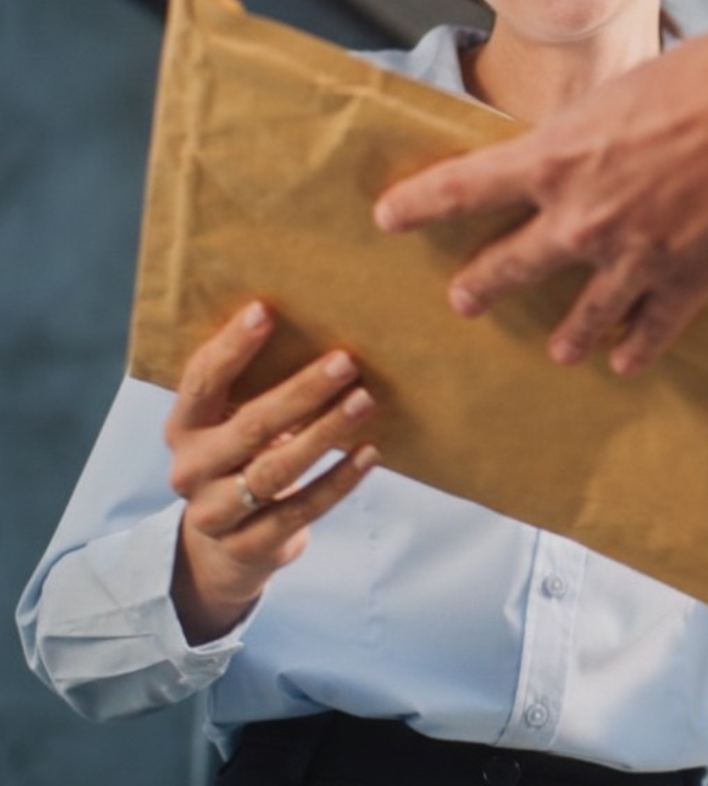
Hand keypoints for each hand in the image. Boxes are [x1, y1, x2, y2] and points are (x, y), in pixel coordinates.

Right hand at [164, 301, 379, 643]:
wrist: (220, 551)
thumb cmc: (240, 460)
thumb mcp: (231, 425)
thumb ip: (255, 386)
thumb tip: (320, 326)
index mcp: (184, 427)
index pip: (202, 380)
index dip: (232, 347)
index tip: (265, 310)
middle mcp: (192, 469)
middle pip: (251, 426)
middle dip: (301, 391)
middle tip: (346, 361)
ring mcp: (216, 513)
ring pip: (276, 470)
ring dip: (326, 433)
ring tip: (365, 401)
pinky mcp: (249, 547)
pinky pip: (301, 510)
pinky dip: (339, 481)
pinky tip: (370, 453)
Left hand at [374, 32, 707, 374]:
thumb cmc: (698, 79)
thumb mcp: (616, 95)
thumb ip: (586, 136)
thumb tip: (580, 153)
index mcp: (554, 159)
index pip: (463, 187)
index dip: (419, 205)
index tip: (387, 218)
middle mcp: (580, 218)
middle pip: (509, 263)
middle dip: (481, 284)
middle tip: (463, 300)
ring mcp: (631, 258)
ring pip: (581, 314)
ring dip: (565, 334)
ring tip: (558, 350)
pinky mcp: (686, 282)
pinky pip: (651, 331)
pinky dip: (636, 349)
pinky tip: (624, 363)